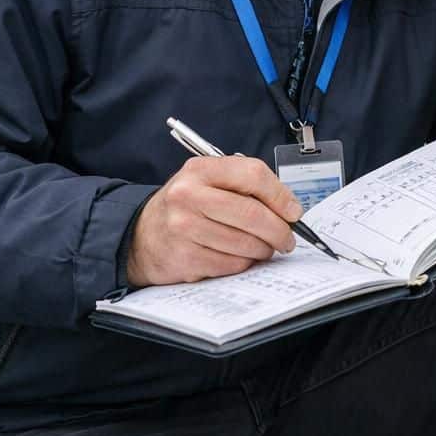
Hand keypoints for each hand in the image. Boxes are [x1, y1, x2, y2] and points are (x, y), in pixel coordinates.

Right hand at [127, 155, 303, 287]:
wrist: (141, 234)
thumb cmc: (185, 206)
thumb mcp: (208, 182)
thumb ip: (245, 187)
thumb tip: (288, 209)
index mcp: (200, 170)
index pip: (253, 175)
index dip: (280, 195)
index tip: (293, 211)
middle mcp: (188, 196)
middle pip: (252, 213)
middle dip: (279, 230)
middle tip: (287, 239)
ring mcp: (184, 228)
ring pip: (244, 243)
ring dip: (263, 250)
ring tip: (264, 248)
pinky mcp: (184, 258)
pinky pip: (230, 265)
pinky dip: (243, 263)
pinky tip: (240, 257)